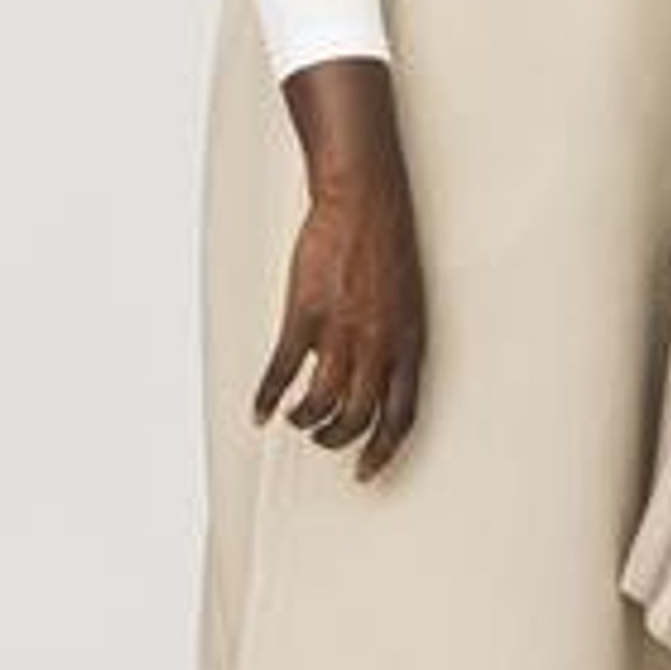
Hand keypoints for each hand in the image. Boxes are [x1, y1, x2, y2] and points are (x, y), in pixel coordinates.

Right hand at [256, 61, 425, 480]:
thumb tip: (381, 372)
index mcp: (411, 340)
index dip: (384, 448)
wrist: (366, 199)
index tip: (369, 470)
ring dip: (304, 420)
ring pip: (319, 403)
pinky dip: (267, 398)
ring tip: (295, 419)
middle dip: (338, 438)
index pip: (402, 413)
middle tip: (323, 441)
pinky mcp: (306, 316)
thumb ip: (396, 338)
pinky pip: (281, 373)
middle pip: (358, 416)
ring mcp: (342, 331)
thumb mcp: (408, 299)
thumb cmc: (390, 243)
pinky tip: (259, 411)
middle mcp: (380, 343)